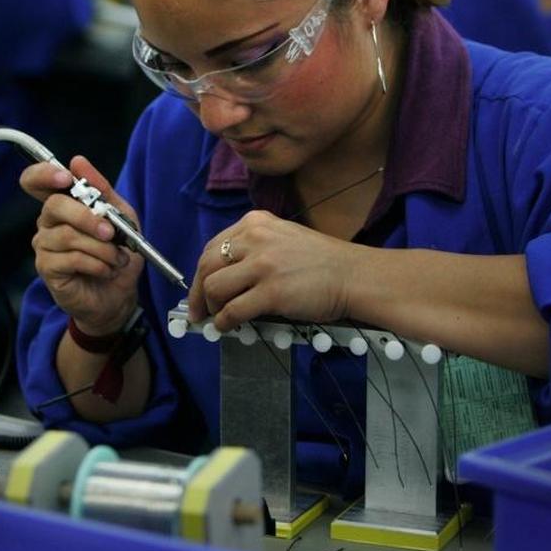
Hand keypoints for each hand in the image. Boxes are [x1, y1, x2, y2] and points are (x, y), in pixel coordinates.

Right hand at [22, 156, 143, 335]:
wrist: (119, 294)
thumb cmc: (117, 253)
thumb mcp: (121, 217)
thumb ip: (102, 190)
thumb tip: (78, 161)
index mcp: (63, 204)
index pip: (35, 181)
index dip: (44, 174)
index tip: (66, 178)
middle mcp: (48, 222)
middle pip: (54, 205)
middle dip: (87, 217)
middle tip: (110, 232)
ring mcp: (45, 246)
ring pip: (67, 236)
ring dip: (101, 248)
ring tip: (116, 258)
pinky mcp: (47, 269)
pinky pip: (70, 259)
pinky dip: (97, 263)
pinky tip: (106, 270)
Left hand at [188, 211, 361, 331]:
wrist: (353, 275)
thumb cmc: (323, 261)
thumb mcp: (283, 238)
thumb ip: (253, 250)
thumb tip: (224, 278)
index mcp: (256, 223)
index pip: (213, 247)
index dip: (201, 273)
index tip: (199, 290)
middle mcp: (255, 239)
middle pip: (206, 266)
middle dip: (197, 293)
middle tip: (199, 311)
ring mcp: (262, 265)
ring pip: (213, 288)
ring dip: (211, 308)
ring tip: (218, 318)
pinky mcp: (271, 292)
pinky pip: (232, 311)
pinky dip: (224, 323)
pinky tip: (228, 327)